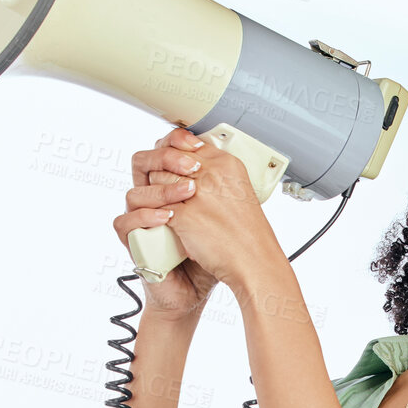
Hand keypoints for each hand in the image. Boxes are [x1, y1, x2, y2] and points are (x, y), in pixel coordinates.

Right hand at [112, 127, 220, 317]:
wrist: (197, 288)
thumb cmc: (209, 252)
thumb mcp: (220, 213)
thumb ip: (217, 184)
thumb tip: (229, 153)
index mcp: (170, 186)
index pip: (162, 150)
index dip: (173, 141)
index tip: (195, 143)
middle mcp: (152, 199)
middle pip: (142, 162)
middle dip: (166, 160)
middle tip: (192, 169)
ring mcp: (141, 219)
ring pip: (134, 192)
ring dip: (162, 191)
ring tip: (187, 196)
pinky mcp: (133, 242)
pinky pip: (126, 222)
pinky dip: (146, 218)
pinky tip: (168, 218)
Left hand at [152, 133, 285, 293]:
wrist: (253, 261)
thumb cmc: (248, 234)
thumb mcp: (237, 193)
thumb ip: (216, 177)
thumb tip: (193, 172)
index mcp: (226, 163)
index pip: (188, 145)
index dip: (175, 156)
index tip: (171, 166)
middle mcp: (212, 173)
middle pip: (170, 159)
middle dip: (162, 174)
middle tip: (164, 190)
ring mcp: (197, 193)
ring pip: (158, 180)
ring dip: (156, 194)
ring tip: (161, 206)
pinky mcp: (185, 215)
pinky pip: (157, 206)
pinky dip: (154, 214)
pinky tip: (159, 221)